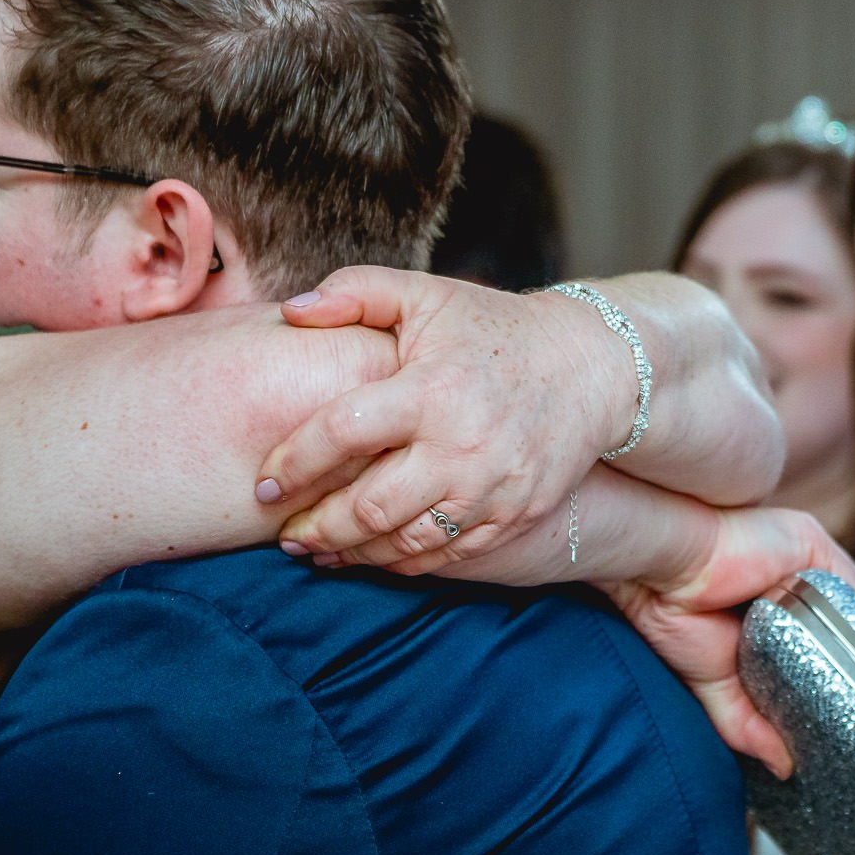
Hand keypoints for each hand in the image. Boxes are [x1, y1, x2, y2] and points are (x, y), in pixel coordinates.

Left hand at [255, 267, 633, 570]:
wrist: (590, 367)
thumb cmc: (493, 328)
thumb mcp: (428, 295)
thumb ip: (356, 292)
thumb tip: (290, 311)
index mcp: (431, 389)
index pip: (343, 432)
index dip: (295, 462)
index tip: (264, 484)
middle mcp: (461, 446)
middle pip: (369, 506)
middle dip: (316, 526)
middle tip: (284, 532)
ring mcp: (491, 489)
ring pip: (405, 542)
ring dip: (352, 553)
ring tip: (316, 550)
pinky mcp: (514, 516)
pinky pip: (446, 556)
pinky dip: (401, 562)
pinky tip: (371, 556)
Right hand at [599, 507, 854, 778]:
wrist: (657, 572)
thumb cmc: (670, 610)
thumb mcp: (714, 684)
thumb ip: (747, 723)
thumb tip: (782, 766)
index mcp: (775, 605)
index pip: (827, 636)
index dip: (849, 668)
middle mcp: (794, 578)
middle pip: (851, 619)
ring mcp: (804, 559)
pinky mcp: (809, 543)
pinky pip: (852, 584)